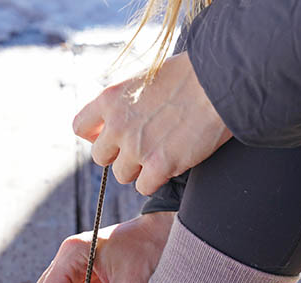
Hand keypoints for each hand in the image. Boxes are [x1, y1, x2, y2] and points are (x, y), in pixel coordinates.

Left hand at [73, 53, 230, 195]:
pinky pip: (144, 187)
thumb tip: (116, 121)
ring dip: (139, 169)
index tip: (113, 137)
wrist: (220, 82)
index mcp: (111, 98)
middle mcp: (118, 125)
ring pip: (122, 175)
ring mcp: (137, 148)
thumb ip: (126, 101)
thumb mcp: (145, 78)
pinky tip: (173, 163)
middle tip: (144, 147)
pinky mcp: (159, 166)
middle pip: (101, 157)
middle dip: (120, 155)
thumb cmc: (190, 76)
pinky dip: (157, 180)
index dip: (96, 135)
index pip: (80, 127)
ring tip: (163, 153)